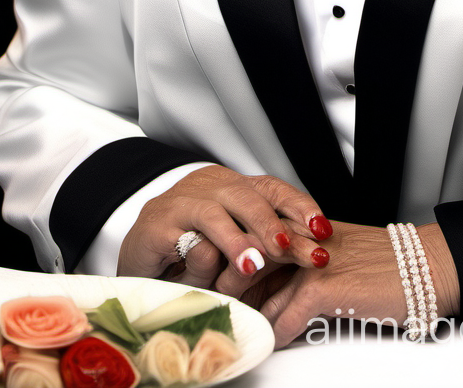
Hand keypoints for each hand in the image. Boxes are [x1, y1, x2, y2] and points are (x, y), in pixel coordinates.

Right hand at [116, 166, 332, 290]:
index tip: (322, 230)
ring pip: (218, 213)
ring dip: (237, 241)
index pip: (272, 188)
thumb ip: (262, 243)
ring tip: (252, 265)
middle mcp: (211, 186)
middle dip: (275, 228)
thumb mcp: (234, 245)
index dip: (298, 206)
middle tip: (293, 252)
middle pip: (250, 198)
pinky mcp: (158, 224)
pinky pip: (184, 238)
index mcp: (233, 186)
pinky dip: (198, 259)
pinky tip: (207, 275)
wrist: (139, 256)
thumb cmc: (193, 250)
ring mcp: (183, 201)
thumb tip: (308, 253)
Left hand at [239, 220, 459, 348]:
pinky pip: (286, 320)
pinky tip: (276, 341)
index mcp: (304, 227)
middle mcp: (303, 240)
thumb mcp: (337, 252)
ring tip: (243, 333)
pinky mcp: (324, 288)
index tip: (218, 285)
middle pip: (247, 265)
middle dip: (230, 291)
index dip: (232, 265)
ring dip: (252, 319)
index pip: (253, 241)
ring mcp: (311, 263)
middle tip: (220, 312)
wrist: (425, 267)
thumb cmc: (386, 263)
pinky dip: (278, 334)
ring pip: (264, 297)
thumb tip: (275, 288)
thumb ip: (303, 261)